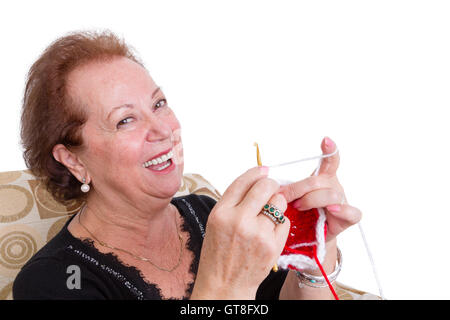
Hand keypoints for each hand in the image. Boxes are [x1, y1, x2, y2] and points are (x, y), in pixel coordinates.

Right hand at [192, 167, 289, 298]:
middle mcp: (238, 220)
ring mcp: (257, 233)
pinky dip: (280, 223)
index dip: (256, 172)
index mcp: (221, 212)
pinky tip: (270, 232)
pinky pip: (285, 221)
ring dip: (277, 203)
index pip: (243, 181)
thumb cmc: (219, 252)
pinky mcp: (272, 245)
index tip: (264, 170)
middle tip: (271, 190)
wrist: (224, 284)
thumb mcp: (216, 222)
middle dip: (271, 184)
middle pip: (265, 186)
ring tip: (269, 214)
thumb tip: (257, 179)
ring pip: (279, 202)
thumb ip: (234, 202)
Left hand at [279, 137, 361, 242]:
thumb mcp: (289, 199)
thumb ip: (283, 189)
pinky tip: (331, 210)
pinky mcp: (346, 219)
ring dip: (312, 199)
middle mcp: (333, 187)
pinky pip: (352, 212)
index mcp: (321, 179)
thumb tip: (268, 184)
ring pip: (332, 194)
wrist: (306, 238)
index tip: (326, 139)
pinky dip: (342, 210)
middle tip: (283, 198)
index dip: (330, 150)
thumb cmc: (298, 215)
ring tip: (299, 207)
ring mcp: (341, 202)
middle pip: (319, 180)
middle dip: (298, 188)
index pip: (328, 161)